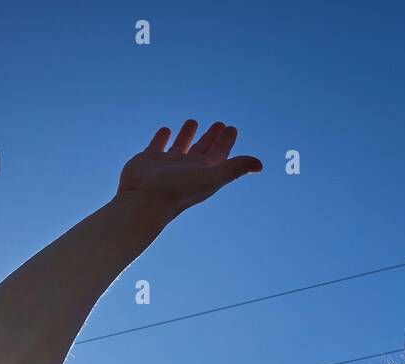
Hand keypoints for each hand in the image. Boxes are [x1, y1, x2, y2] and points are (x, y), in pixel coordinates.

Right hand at [116, 120, 261, 221]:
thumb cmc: (178, 190)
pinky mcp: (148, 161)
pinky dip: (162, 137)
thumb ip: (234, 169)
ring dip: (188, 134)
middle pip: (203, 150)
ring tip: (193, 121)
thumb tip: (261, 164)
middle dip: (211, 137)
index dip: (226, 141)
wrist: (143, 201)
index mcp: (203, 173)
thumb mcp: (211, 177)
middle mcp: (186, 169)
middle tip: (219, 123)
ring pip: (181, 146)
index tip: (232, 128)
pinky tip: (166, 130)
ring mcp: (167, 165)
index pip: (219, 154)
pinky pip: (157, 145)